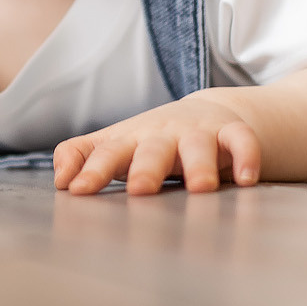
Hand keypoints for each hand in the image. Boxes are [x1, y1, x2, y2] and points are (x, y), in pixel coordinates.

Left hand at [52, 95, 260, 195]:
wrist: (207, 113)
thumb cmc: (151, 140)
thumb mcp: (116, 144)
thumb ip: (82, 156)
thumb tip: (59, 179)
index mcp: (130, 139)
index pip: (107, 152)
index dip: (92, 170)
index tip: (78, 191)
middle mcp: (163, 134)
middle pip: (153, 149)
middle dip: (146, 169)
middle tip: (140, 191)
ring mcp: (198, 132)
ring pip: (199, 145)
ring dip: (199, 165)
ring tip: (200, 188)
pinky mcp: (230, 133)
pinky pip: (241, 141)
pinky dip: (246, 156)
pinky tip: (247, 180)